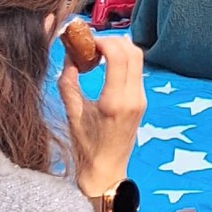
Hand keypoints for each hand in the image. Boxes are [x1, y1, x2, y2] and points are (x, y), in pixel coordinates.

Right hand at [58, 32, 144, 200]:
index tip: (87, 42)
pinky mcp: (143, 100)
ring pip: (138, 58)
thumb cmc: (85, 146)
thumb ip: (68, 83)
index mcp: (114, 102)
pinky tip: (108, 64)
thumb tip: (69, 56)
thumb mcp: (72, 114)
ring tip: (99, 52)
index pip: (118, 57)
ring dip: (120, 48)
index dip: (104, 42)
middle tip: (93, 43)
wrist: (106, 170)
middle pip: (133, 52)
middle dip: (113, 41)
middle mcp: (133, 98)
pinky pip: (137, 70)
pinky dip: (124, 59)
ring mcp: (141, 99)